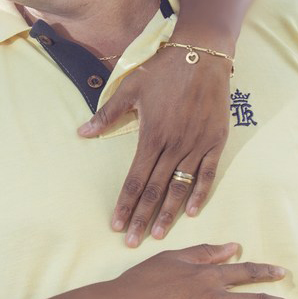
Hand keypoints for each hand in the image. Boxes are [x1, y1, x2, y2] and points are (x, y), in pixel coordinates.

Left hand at [78, 43, 231, 244]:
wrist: (202, 56)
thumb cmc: (164, 71)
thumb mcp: (130, 89)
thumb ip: (107, 115)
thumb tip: (82, 133)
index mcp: (151, 136)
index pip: (134, 180)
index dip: (125, 204)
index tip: (116, 225)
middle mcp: (173, 146)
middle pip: (155, 191)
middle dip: (141, 218)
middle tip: (132, 242)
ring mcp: (196, 146)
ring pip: (180, 187)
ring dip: (168, 213)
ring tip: (157, 234)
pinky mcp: (216, 142)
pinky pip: (207, 174)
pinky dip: (199, 194)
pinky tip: (192, 212)